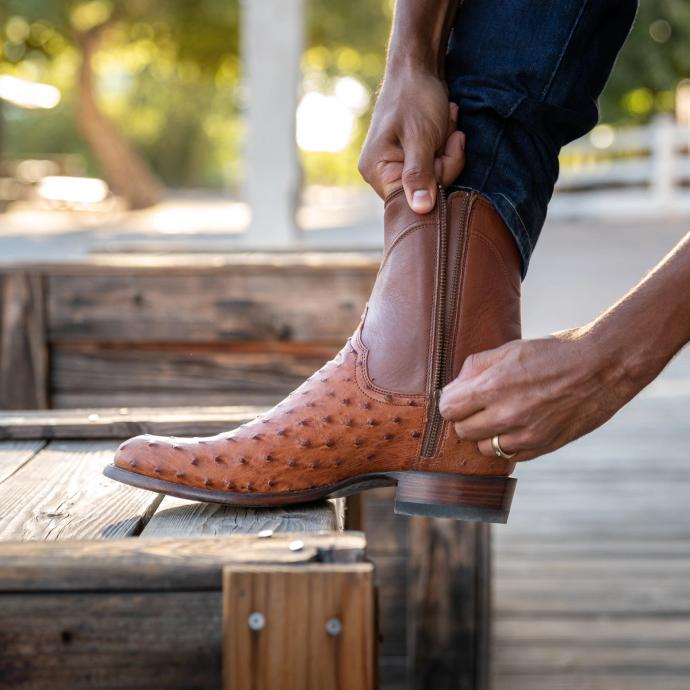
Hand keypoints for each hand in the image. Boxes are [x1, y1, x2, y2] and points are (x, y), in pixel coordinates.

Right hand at [358, 66, 464, 212]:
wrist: (417, 65)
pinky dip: (445, 144)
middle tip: (450, 131)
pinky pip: (436, 164)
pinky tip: (445, 122)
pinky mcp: (410, 157)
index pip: (414, 199)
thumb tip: (420, 210)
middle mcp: (383, 173)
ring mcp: (396, 165)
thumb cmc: (415, 97)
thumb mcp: (421, 137)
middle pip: (427, 190)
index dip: (438, 179)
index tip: (448, 147)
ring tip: (445, 119)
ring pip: (436, 176)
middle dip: (445, 160)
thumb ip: (420, 175)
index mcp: (377, 172)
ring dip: (448, 148)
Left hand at [438, 328, 645, 460]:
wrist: (604, 366)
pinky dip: (509, 445)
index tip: (461, 396)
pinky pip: (511, 457)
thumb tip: (455, 386)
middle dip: (467, 418)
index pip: (448, 409)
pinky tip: (520, 427)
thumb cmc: (555, 352)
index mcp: (494, 387)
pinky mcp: (544, 447)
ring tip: (502, 417)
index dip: (452, 401)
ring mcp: (526, 435)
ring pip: (485, 448)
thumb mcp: (510, 348)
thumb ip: (476, 367)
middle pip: (462, 431)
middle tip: (481, 405)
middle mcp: (507, 415)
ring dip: (487, 435)